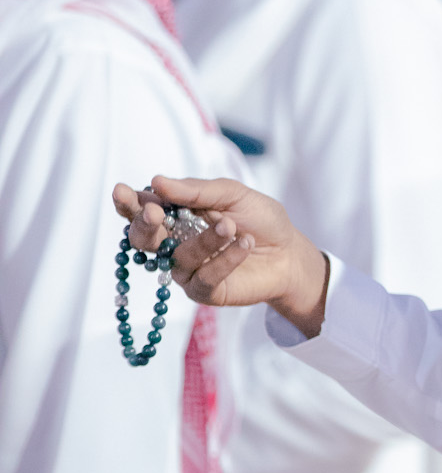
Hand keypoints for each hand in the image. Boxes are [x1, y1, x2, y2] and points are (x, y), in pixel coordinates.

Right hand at [112, 176, 330, 336]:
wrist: (289, 253)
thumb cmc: (260, 220)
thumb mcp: (233, 194)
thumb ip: (197, 191)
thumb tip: (157, 182)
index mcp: (176, 214)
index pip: (143, 209)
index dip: (129, 203)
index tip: (122, 192)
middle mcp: (174, 242)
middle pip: (143, 239)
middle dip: (144, 225)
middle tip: (156, 213)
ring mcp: (187, 269)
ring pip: (179, 257)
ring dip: (205, 239)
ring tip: (231, 225)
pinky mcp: (204, 291)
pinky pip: (204, 277)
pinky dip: (225, 259)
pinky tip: (245, 244)